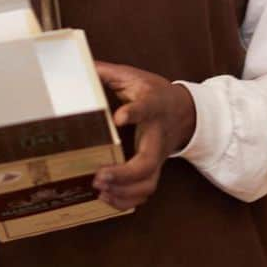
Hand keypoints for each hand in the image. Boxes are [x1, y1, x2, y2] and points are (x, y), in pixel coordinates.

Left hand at [93, 61, 196, 211]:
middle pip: (148, 162)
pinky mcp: (153, 170)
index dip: (134, 113)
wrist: (184, 112)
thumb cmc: (154, 94)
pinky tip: (106, 198)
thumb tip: (81, 65)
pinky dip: (126, 201)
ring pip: (148, 184)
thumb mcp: (134, 77)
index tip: (120, 117)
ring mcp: (157, 157)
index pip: (147, 108)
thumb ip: (107, 72)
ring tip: (99, 190)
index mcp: (152, 107)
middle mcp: (157, 136)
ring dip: (123, 192)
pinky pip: (144, 192)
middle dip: (124, 174)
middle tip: (99, 176)